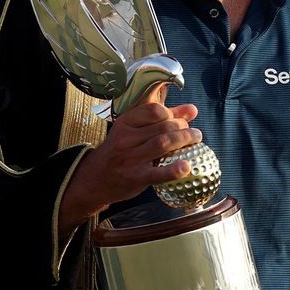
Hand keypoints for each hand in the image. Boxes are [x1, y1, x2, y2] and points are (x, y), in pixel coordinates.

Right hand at [58, 102, 199, 234]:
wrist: (93, 179)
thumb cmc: (119, 151)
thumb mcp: (133, 130)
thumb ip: (162, 119)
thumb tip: (192, 110)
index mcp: (125, 123)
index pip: (154, 110)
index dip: (172, 113)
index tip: (181, 119)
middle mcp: (125, 138)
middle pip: (163, 127)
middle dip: (184, 127)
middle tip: (194, 133)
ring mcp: (129, 158)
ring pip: (163, 143)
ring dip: (185, 140)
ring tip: (196, 140)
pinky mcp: (135, 177)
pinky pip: (157, 173)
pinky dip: (174, 170)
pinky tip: (186, 167)